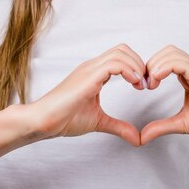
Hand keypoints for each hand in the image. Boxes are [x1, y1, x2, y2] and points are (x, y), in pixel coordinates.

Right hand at [31, 44, 146, 146]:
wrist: (43, 121)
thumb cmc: (64, 119)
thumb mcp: (99, 122)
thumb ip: (119, 127)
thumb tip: (137, 139)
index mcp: (94, 73)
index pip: (120, 56)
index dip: (136, 67)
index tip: (144, 86)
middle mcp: (92, 66)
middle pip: (123, 49)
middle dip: (139, 63)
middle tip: (145, 84)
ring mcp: (89, 69)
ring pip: (120, 52)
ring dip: (136, 66)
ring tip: (141, 85)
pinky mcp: (88, 76)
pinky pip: (114, 64)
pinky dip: (129, 71)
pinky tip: (134, 84)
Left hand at [140, 45, 188, 146]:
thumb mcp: (181, 124)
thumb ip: (161, 127)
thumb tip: (143, 136)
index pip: (167, 59)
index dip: (152, 68)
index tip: (144, 86)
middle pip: (168, 51)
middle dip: (151, 64)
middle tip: (145, 84)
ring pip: (172, 53)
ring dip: (155, 65)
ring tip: (150, 84)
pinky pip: (180, 63)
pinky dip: (164, 68)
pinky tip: (156, 80)